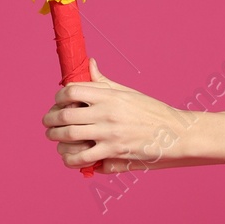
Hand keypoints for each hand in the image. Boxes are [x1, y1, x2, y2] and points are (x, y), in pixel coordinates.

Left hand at [42, 58, 196, 173]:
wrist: (176, 134)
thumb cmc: (152, 112)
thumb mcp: (128, 93)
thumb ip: (104, 82)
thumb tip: (90, 64)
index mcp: (111, 96)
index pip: (72, 90)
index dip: (59, 96)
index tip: (58, 102)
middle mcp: (108, 113)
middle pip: (65, 114)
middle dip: (50, 119)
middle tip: (48, 123)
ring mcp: (110, 134)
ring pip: (69, 136)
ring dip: (56, 139)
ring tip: (56, 139)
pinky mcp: (114, 153)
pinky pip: (82, 158)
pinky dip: (69, 159)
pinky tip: (69, 157)